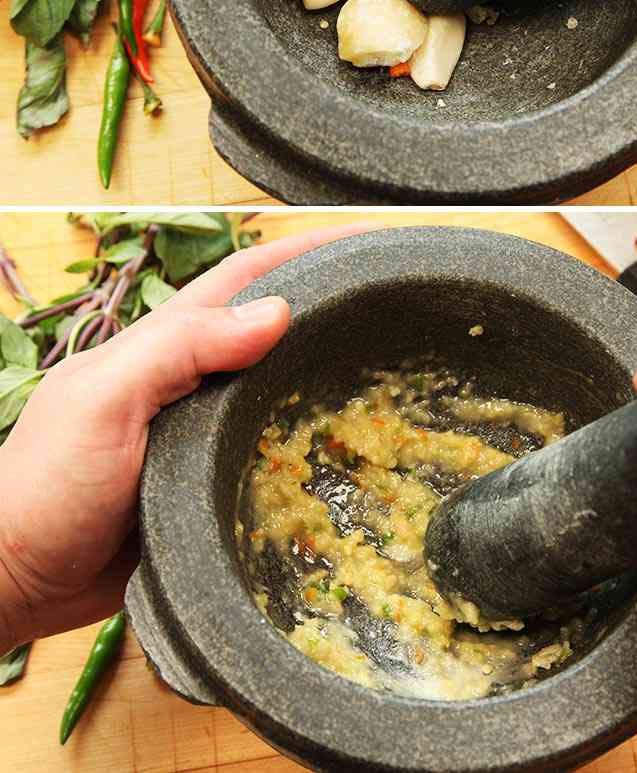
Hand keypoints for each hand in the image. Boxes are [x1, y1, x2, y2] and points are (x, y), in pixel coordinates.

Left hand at [0, 225, 366, 653]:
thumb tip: (280, 312)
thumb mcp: (105, 401)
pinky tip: (355, 464)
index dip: (310, 251)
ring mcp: (203, 439)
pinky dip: (316, 453)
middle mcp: (191, 384)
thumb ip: (180, 350)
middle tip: (407, 308)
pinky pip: (275, 462)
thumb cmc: (45, 486)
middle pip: (276, 330)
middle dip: (337, 308)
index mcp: (165, 347)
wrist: (9, 582)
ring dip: (334, 381)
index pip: (248, 278)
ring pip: (282, 395)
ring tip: (405, 378)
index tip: (377, 242)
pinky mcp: (210, 492)